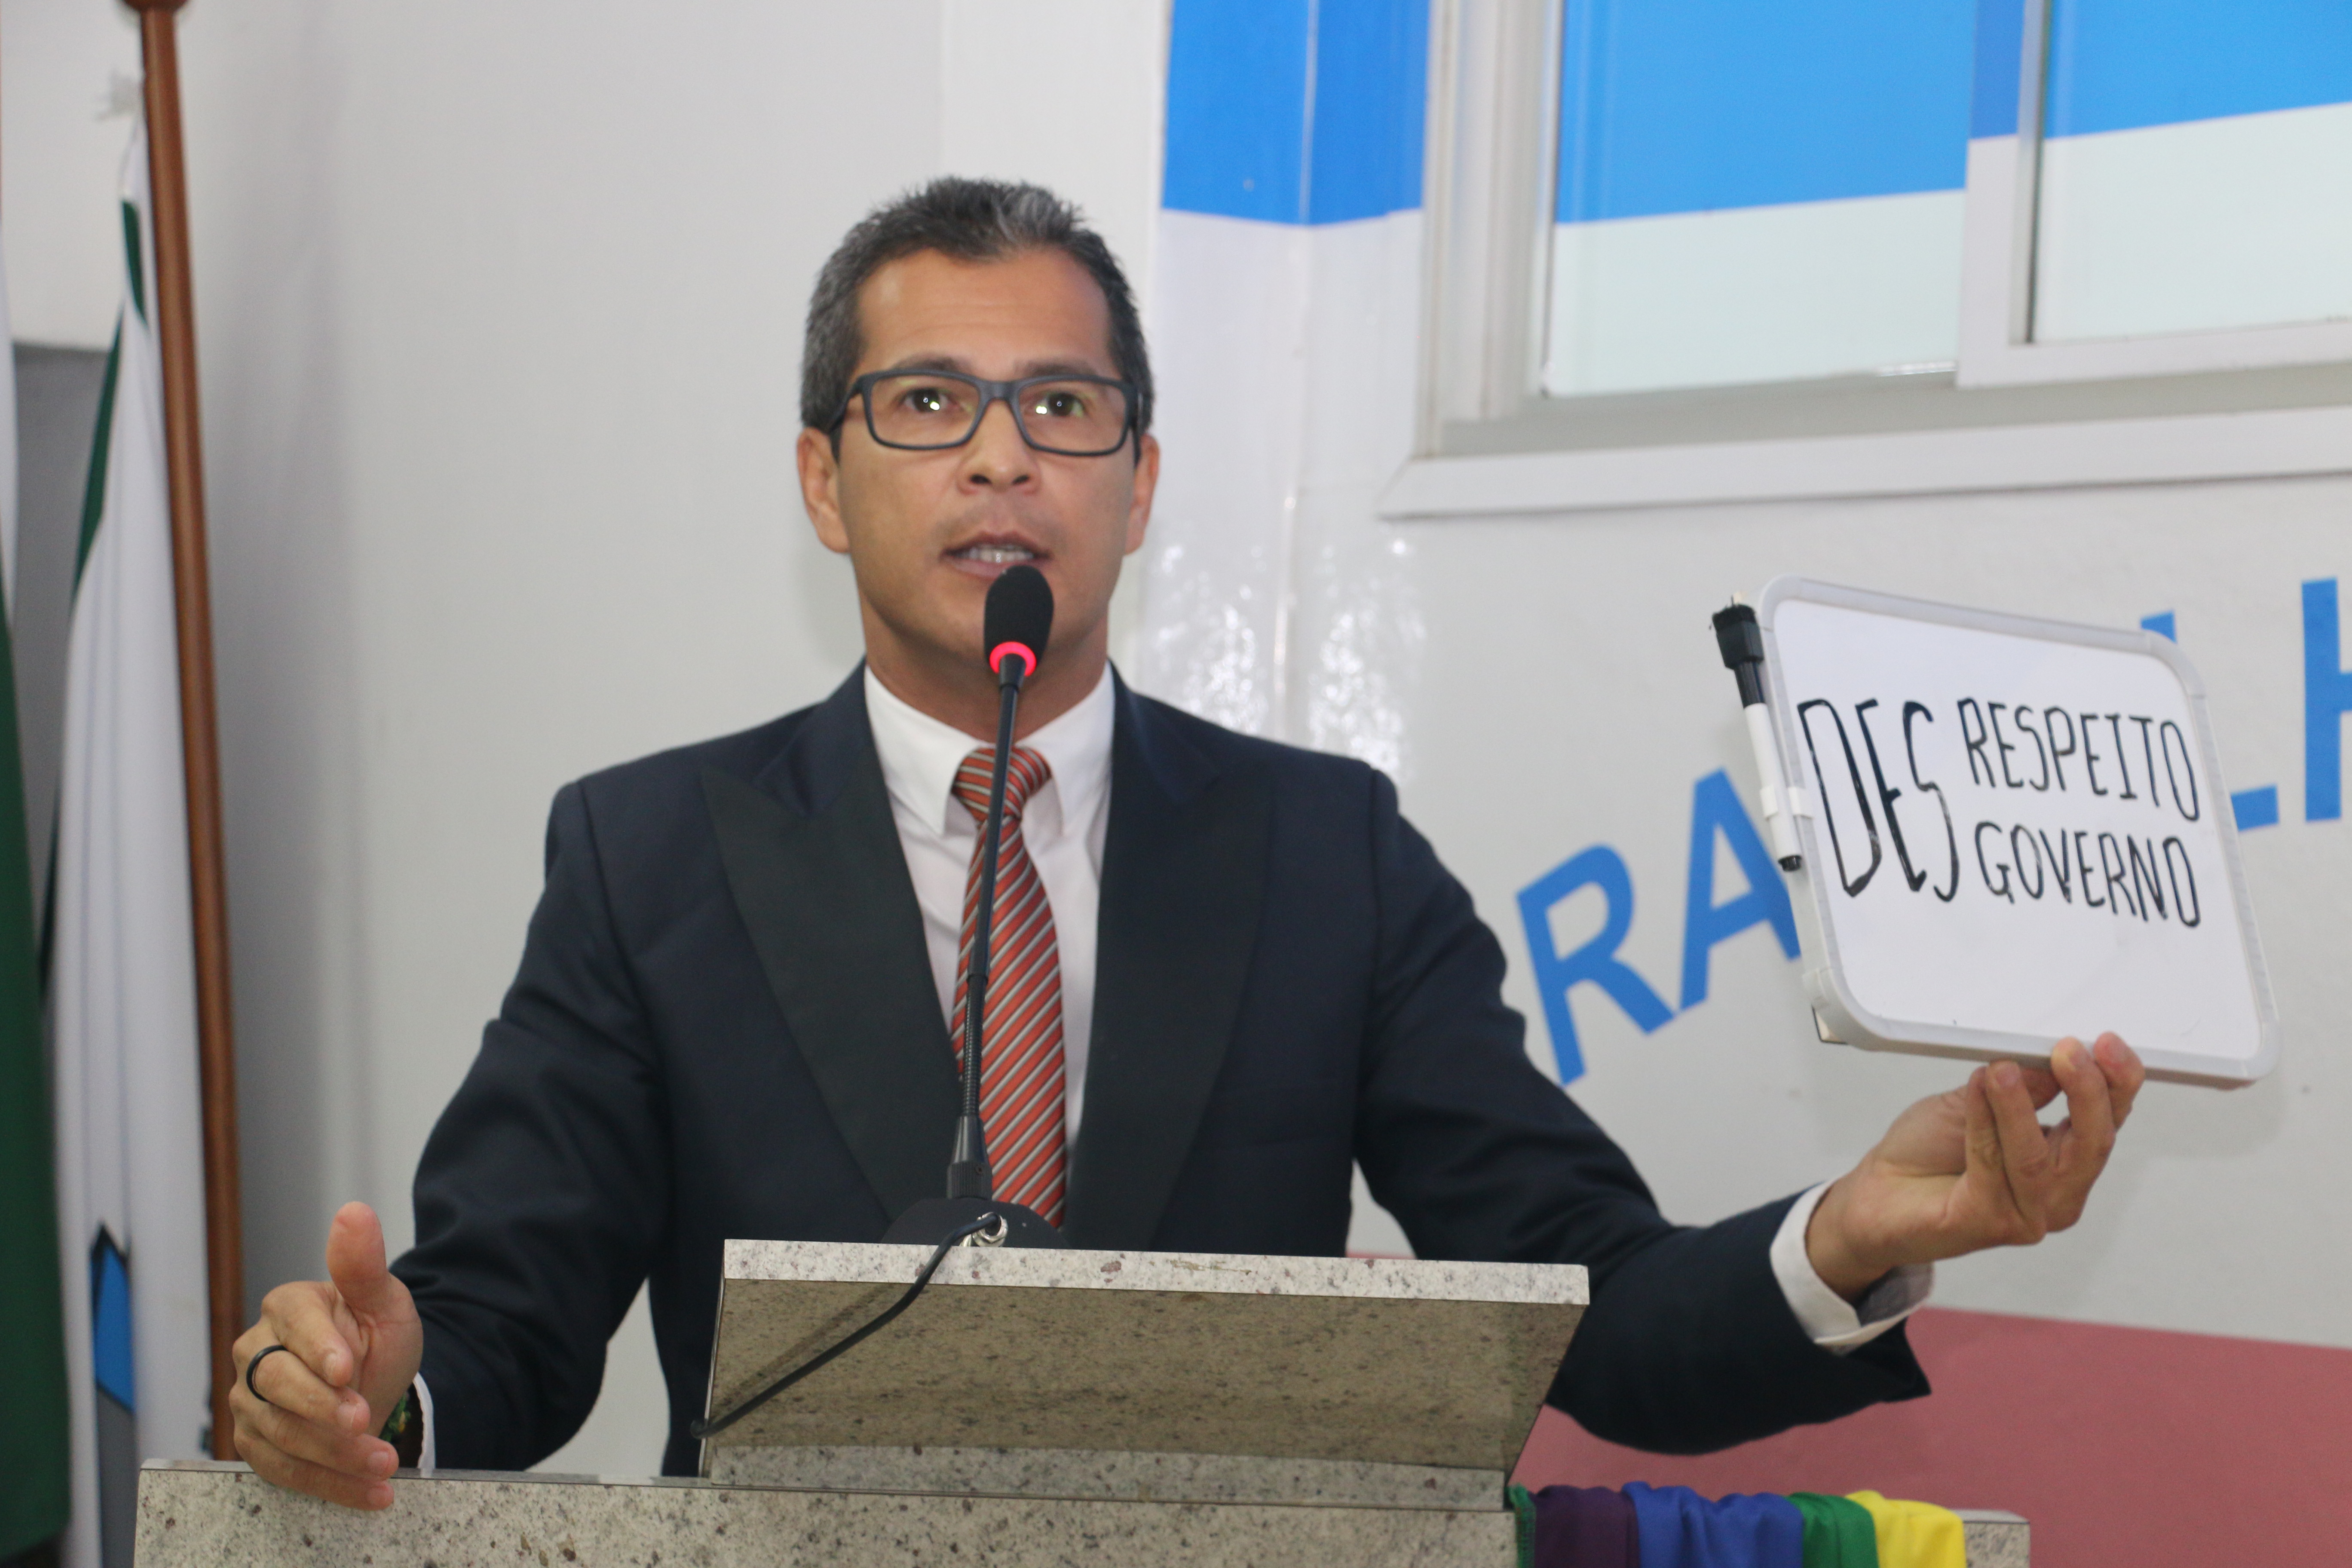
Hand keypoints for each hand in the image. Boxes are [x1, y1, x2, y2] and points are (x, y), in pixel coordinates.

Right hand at [230, 1202, 423, 1508]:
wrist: (374, 1381)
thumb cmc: (374, 1335)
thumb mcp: (383, 1301)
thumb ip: (363, 1265)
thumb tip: (354, 1212)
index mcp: (287, 1306)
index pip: (294, 1325)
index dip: (319, 1349)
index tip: (347, 1370)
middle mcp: (257, 1351)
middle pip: (277, 1383)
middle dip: (322, 1408)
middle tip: (364, 1420)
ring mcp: (250, 1401)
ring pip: (279, 1433)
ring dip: (333, 1454)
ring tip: (382, 1462)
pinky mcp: (257, 1443)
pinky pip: (285, 1470)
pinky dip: (331, 1485)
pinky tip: (373, 1491)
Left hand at [1806, 1034, 2143, 1301]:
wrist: (1876, 1194)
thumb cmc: (1927, 1151)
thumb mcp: (1976, 1101)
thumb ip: (2021, 1086)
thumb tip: (2056, 1057)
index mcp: (2063, 1161)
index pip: (2105, 1122)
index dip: (2114, 1083)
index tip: (2106, 1044)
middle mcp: (2056, 1194)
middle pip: (2092, 1144)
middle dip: (2086, 1092)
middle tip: (2069, 1051)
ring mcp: (2027, 1214)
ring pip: (2039, 1159)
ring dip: (2019, 1107)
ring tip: (2002, 1069)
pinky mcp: (1990, 1223)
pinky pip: (1994, 1169)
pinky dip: (1984, 1124)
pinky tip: (1975, 1092)